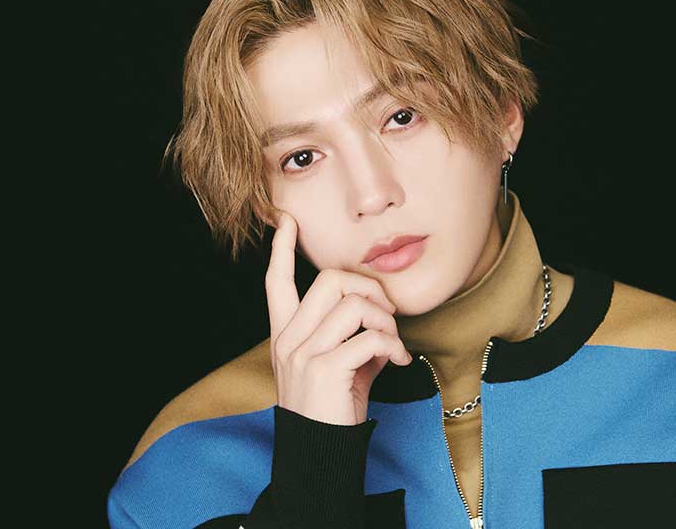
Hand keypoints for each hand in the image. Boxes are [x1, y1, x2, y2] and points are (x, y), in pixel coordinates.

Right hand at [266, 210, 412, 425]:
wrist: (320, 454)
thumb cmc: (332, 407)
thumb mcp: (339, 364)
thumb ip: (353, 334)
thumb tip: (383, 315)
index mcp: (285, 334)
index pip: (275, 282)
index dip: (281, 249)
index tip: (286, 221)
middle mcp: (288, 339)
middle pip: (329, 280)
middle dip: (368, 287)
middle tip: (388, 314)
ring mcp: (304, 353)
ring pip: (354, 304)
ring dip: (386, 321)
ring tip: (394, 344)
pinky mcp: (326, 369)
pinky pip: (370, 337)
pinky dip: (393, 346)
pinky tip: (399, 361)